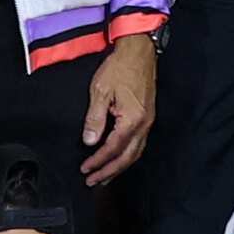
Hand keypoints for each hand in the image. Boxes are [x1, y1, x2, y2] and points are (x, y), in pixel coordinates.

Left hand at [80, 35, 157, 184]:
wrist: (139, 52)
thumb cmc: (119, 68)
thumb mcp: (100, 91)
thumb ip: (94, 118)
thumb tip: (89, 141)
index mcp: (132, 119)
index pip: (113, 148)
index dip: (98, 161)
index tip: (85, 169)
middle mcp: (144, 124)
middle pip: (127, 157)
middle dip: (109, 172)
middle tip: (93, 181)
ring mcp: (148, 122)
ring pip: (135, 153)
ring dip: (119, 167)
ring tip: (104, 177)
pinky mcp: (148, 117)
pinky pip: (139, 144)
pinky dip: (127, 156)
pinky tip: (118, 158)